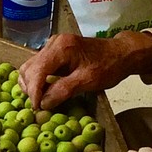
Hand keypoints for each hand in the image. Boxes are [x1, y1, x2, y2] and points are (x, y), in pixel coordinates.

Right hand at [18, 29, 151, 111]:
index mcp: (61, 47)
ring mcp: (52, 45)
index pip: (37, 71)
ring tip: (40, 100)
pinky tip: (43, 91)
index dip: (34, 92)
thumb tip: (43, 104)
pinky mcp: (54, 51)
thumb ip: (63, 91)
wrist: (121, 53)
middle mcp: (53, 43)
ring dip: (31, 85)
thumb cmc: (108, 66)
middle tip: (40, 106)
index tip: (37, 109)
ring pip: (30, 67)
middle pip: (29, 68)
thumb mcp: (88, 81)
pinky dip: (37, 80)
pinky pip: (37, 66)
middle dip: (31, 89)